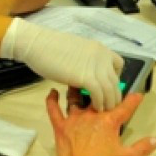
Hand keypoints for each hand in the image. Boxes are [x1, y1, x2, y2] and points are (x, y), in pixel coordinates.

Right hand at [0, 18, 122, 109]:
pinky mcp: (86, 77)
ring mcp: (95, 67)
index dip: (115, 78)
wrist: (37, 44)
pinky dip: (99, 103)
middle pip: (116, 81)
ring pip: (110, 90)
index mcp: (99, 49)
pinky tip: (94, 108)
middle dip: (114, 95)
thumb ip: (84, 60)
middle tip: (109, 105)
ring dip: (109, 103)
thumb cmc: (49, 46)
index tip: (107, 86)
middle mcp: (102, 57)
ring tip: (103, 111)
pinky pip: (99, 94)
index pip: (118, 64)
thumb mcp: (75, 50)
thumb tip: (85, 71)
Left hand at [46, 89, 155, 155]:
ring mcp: (74, 120)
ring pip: (75, 99)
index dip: (132, 100)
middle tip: (103, 85)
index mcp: (109, 122)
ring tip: (78, 82)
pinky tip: (52, 92)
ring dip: (77, 90)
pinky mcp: (60, 127)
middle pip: (97, 98)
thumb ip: (143, 148)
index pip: (124, 107)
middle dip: (102, 91)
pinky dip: (52, 100)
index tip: (138, 94)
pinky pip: (54, 110)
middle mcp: (91, 115)